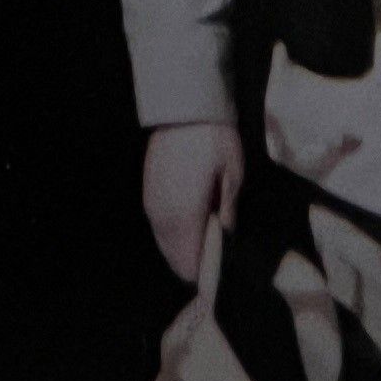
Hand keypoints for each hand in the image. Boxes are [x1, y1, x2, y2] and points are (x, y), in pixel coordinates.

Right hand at [143, 120, 244, 282]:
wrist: (184, 107)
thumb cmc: (213, 140)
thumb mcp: (232, 175)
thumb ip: (227, 213)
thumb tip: (226, 240)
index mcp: (183, 216)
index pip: (189, 263)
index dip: (205, 273)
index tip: (222, 273)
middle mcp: (162, 217)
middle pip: (174, 258)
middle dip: (194, 263)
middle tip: (217, 258)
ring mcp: (151, 204)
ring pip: (164, 243)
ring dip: (183, 248)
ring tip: (207, 241)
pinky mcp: (148, 192)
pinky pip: (159, 227)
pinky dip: (173, 234)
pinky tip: (191, 225)